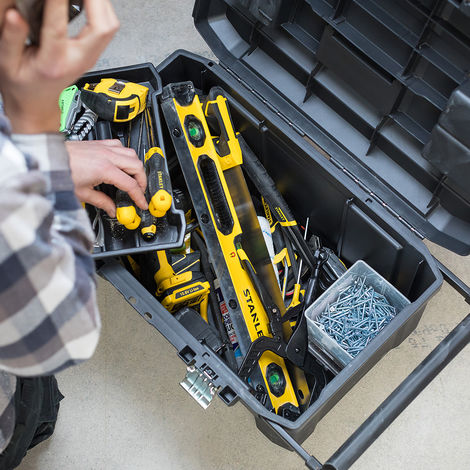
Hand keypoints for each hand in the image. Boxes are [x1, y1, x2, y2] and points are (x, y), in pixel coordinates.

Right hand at [0, 0, 118, 133]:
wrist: (38, 105)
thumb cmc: (23, 86)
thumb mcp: (7, 64)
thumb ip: (11, 38)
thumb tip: (15, 15)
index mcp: (54, 63)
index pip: (59, 27)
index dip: (57, 2)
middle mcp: (78, 60)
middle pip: (102, 27)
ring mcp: (89, 57)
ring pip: (110, 26)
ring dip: (101, 2)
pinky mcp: (92, 53)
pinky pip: (107, 29)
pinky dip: (102, 9)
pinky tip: (89, 0)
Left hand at [67, 139, 147, 217]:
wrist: (49, 158)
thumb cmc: (61, 172)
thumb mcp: (82, 193)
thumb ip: (102, 202)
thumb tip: (112, 209)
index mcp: (104, 169)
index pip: (130, 184)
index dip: (139, 196)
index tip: (141, 203)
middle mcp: (107, 155)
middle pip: (137, 166)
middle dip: (142, 180)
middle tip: (139, 190)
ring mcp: (104, 147)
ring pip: (132, 153)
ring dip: (136, 166)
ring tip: (133, 177)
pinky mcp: (99, 143)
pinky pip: (120, 145)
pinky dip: (126, 154)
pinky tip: (122, 162)